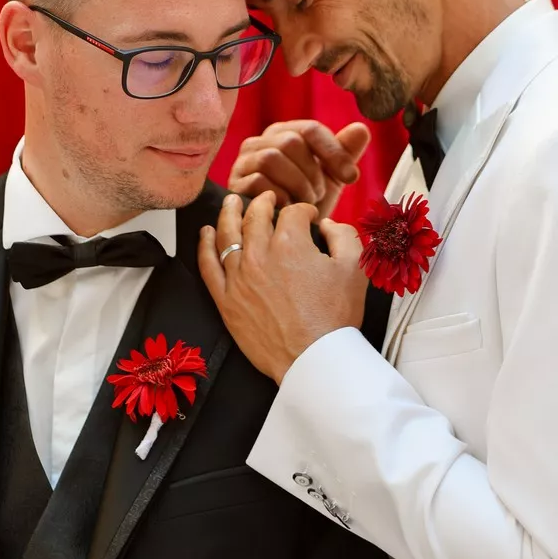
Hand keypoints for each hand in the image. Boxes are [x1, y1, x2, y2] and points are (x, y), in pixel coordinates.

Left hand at [198, 191, 368, 383]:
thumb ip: (343, 235)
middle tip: (267, 198)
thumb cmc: (335, 317)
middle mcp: (259, 254)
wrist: (314, 359)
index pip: (292, 213)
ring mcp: (238, 277)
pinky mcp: (226, 299)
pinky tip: (205, 233)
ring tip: (230, 202)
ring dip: (229, 213)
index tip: (309, 217)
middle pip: (255, 216)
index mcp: (290, 243)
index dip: (304, 211)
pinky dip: (204, 245)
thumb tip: (327, 225)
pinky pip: (208, 265)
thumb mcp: (354, 269)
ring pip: (227, 234)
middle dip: (263, 202)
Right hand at [228, 120, 369, 220]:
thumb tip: (362, 128)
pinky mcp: (235, 184)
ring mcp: (244, 162)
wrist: (283, 237)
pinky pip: (258, 181)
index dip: (335, 152)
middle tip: (320, 194)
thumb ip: (345, 153)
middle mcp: (260, 142)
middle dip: (313, 172)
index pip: (311, 129)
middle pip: (291, 141)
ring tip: (305, 203)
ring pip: (272, 158)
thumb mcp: (330, 178)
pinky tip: (287, 208)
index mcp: (284, 134)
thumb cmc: (306, 202)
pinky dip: (280, 197)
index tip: (351, 177)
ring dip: (297, 184)